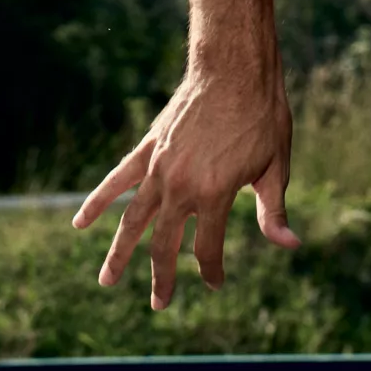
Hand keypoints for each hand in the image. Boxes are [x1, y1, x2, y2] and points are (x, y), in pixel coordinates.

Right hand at [73, 63, 297, 307]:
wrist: (235, 67)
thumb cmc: (262, 114)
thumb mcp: (276, 164)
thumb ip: (273, 210)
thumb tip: (290, 246)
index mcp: (215, 196)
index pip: (209, 250)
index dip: (213, 271)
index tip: (216, 282)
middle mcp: (182, 187)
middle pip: (165, 246)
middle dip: (162, 278)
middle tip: (160, 304)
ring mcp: (161, 168)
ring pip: (133, 221)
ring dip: (119, 253)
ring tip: (106, 280)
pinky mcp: (150, 148)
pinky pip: (118, 179)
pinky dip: (97, 200)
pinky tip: (80, 222)